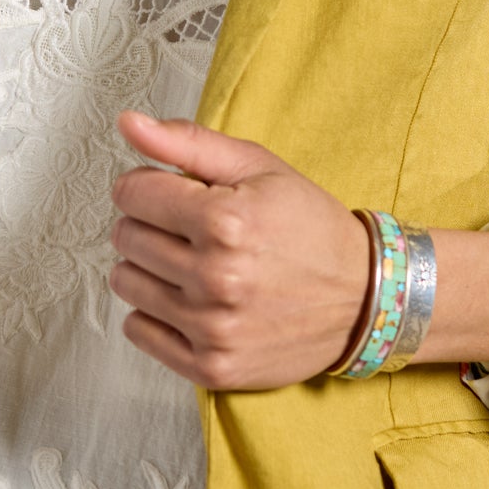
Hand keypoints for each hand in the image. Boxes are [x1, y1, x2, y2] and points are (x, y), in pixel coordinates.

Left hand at [109, 114, 370, 390]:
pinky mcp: (210, 366)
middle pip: (126, 237)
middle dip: (148, 222)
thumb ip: (186, 142)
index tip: (170, 190)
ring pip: (127, 283)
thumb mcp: (257, 165)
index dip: (146, 184)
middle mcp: (215, 277)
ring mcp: (212, 327)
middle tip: (186, 225)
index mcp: (225, 219)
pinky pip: (138, 331)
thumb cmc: (307, 223)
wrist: (361, 296)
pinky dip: (153, 311)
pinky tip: (187, 296)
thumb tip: (128, 123)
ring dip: (147, 266)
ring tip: (187, 259)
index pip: (133, 193)